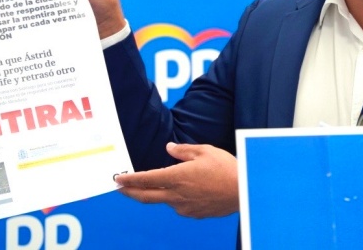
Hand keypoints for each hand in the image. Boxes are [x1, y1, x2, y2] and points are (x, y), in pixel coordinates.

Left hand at [114, 143, 238, 217]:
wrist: (244, 191)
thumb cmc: (226, 169)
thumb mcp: (205, 151)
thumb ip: (183, 151)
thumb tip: (169, 149)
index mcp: (177, 177)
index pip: (145, 179)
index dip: (129, 180)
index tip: (118, 179)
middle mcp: (176, 195)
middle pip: (146, 196)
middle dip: (130, 192)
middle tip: (120, 188)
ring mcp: (184, 207)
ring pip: (164, 200)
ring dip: (157, 193)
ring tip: (156, 185)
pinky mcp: (194, 214)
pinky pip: (178, 205)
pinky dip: (174, 198)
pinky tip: (183, 191)